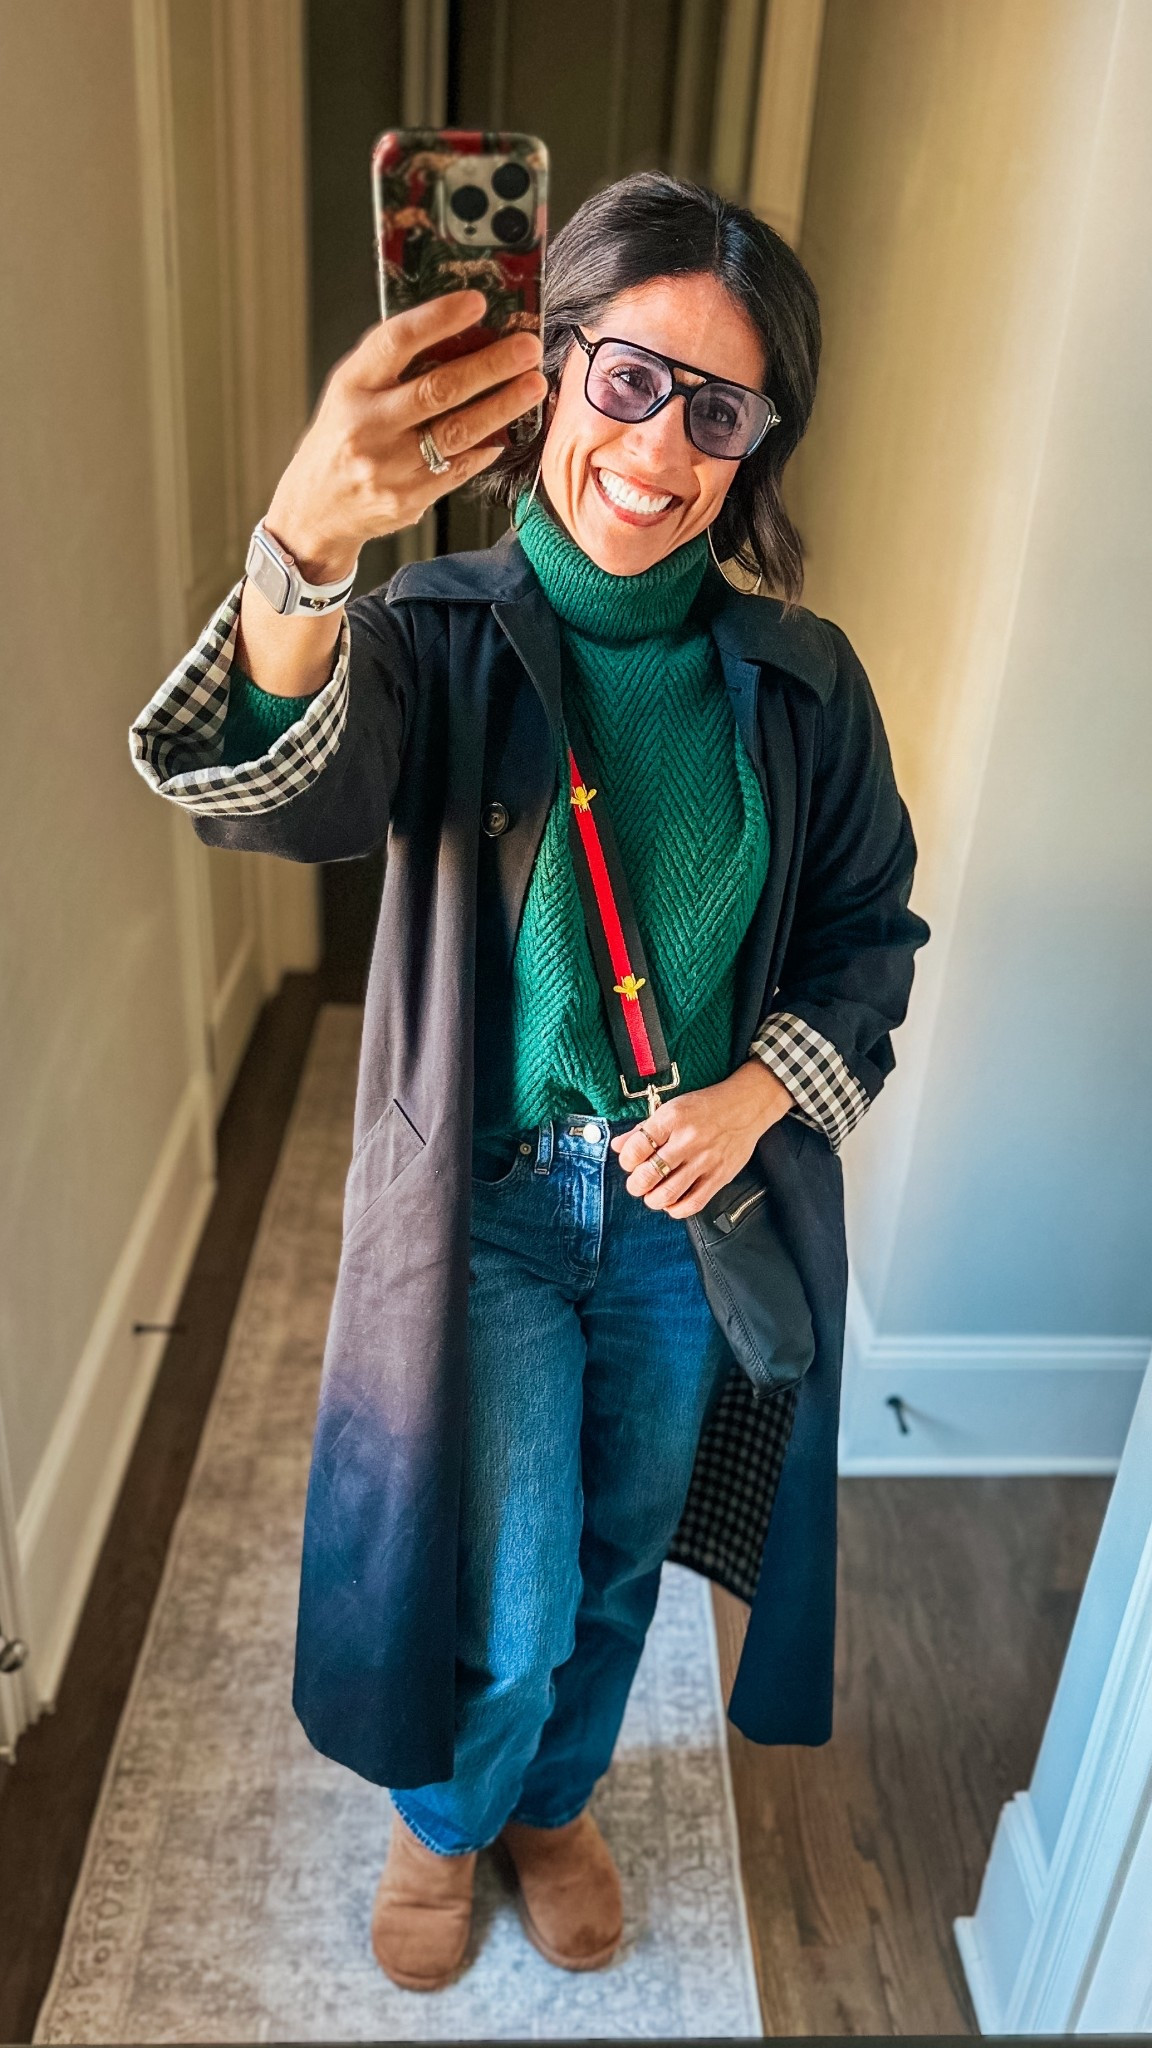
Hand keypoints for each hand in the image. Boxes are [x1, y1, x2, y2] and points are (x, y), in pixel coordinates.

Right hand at [262, 289, 546, 581]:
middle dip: (491, 365)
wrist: (317, 507)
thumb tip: (461, 333)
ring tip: (533, 385)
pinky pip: (459, 468)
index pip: (396, 341)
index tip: (477, 302)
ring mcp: (389, 466)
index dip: (439, 318)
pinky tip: (508, 430)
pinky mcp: (408, 498)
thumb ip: (395, 365)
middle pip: (439, 389)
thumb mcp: (352, 390)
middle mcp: (368, 425)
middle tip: (527, 348)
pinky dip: (487, 446)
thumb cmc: (343, 438)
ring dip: (503, 406)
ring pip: (457, 431)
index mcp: (352, 386)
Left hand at [609, 1059, 794, 1217]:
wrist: (746, 1106)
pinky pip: (694, 1203)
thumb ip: (643, 1129)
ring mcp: (705, 1160)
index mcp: (673, 1119)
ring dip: (653, 1199)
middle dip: (635, 1185)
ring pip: (668, 1194)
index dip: (626, 1160)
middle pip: (648, 1175)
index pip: (636, 1148)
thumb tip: (617, 1146)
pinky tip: (672, 1203)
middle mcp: (688, 1140)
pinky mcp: (720, 1176)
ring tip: (652, 1193)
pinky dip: (677, 1209)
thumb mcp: (671, 1108)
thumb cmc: (706, 1106)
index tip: (629, 1162)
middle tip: (637, 1183)